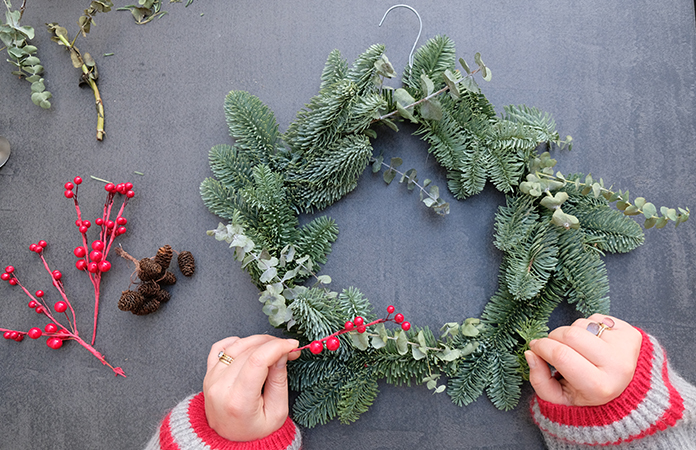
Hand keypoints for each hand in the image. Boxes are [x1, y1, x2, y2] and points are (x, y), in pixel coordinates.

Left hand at [203, 335, 299, 441]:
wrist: (230, 442)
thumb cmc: (254, 431)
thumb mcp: (277, 412)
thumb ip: (279, 381)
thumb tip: (281, 353)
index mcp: (238, 401)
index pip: (257, 360)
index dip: (278, 347)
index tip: (292, 345)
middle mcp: (220, 388)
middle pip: (249, 351)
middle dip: (273, 345)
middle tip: (288, 350)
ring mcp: (211, 380)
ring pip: (236, 345)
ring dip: (258, 341)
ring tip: (273, 349)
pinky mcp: (208, 374)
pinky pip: (220, 347)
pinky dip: (236, 342)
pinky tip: (249, 347)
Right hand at [525, 314, 641, 405]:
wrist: (625, 391)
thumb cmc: (587, 394)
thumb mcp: (560, 399)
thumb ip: (539, 380)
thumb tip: (530, 354)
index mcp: (599, 387)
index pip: (561, 355)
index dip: (541, 347)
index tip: (534, 348)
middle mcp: (618, 367)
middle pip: (570, 334)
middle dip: (553, 337)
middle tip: (553, 347)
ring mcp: (627, 348)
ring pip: (582, 324)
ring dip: (571, 332)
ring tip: (577, 349)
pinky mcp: (632, 334)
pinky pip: (596, 317)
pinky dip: (587, 327)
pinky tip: (592, 343)